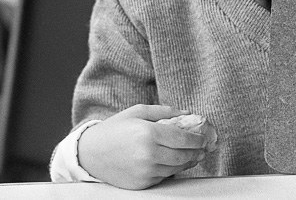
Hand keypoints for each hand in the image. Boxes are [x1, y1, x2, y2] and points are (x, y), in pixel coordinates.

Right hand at [77, 104, 208, 189]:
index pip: (184, 139)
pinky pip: (164, 177)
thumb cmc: (114, 130)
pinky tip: (173, 162)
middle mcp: (148, 154)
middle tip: (202, 148)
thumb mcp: (138, 112)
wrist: (90, 153)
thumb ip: (165, 112)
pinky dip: (172, 170)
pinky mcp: (142, 183)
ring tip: (192, 155)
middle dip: (197, 152)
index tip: (204, 138)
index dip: (198, 139)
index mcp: (148, 133)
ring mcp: (145, 171)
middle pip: (184, 156)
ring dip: (188, 162)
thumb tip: (187, 113)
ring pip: (176, 169)